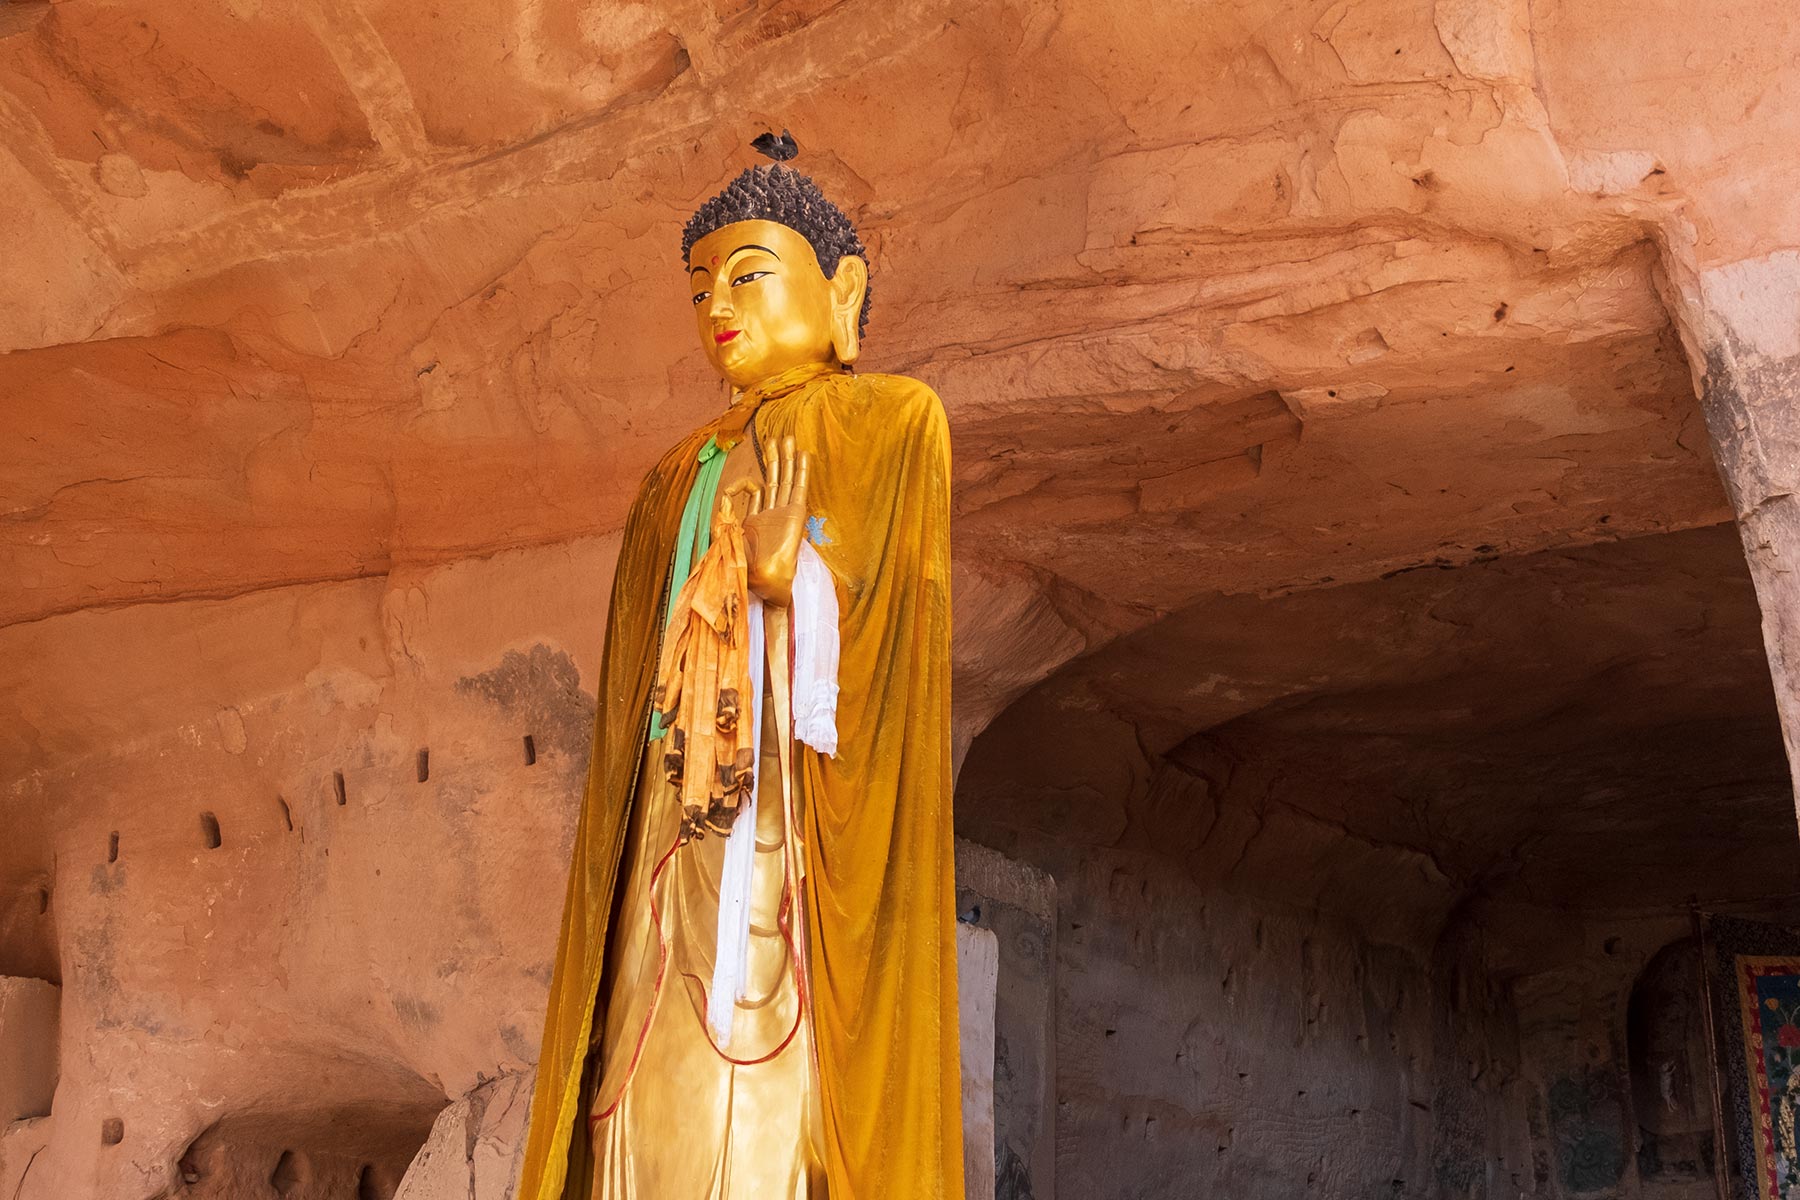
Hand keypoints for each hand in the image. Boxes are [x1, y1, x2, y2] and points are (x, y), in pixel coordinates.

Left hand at [722, 436, 810, 606]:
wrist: (768, 582)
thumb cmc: (749, 570)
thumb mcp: (729, 541)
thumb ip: (724, 520)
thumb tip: (723, 498)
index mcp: (756, 521)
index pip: (753, 492)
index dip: (742, 484)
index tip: (730, 490)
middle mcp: (772, 513)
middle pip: (773, 479)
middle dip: (774, 459)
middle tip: (775, 438)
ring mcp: (785, 512)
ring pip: (786, 479)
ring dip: (787, 458)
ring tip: (788, 437)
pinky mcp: (796, 513)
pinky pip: (799, 487)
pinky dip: (801, 471)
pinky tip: (802, 454)